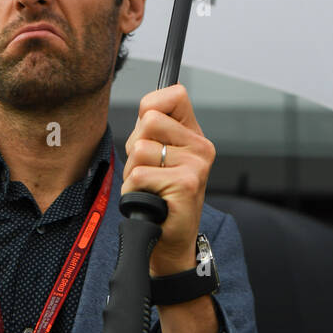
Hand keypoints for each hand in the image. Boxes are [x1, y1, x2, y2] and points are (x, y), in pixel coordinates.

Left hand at [121, 83, 215, 277]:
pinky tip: (149, 200)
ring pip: (139, 150)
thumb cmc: (160, 194)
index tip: (147, 129)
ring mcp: (196, 165)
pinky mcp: (186, 184)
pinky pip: (138, 175)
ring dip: (132, 173)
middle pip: (147, 121)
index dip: (151, 105)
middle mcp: (200, 145)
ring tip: (149, 187)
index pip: (175, 93)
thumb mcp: (159, 155)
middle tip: (147, 169)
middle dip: (135, 147)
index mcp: (193, 133)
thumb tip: (144, 107)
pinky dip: (133, 191)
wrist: (171, 239)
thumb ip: (151, 129)